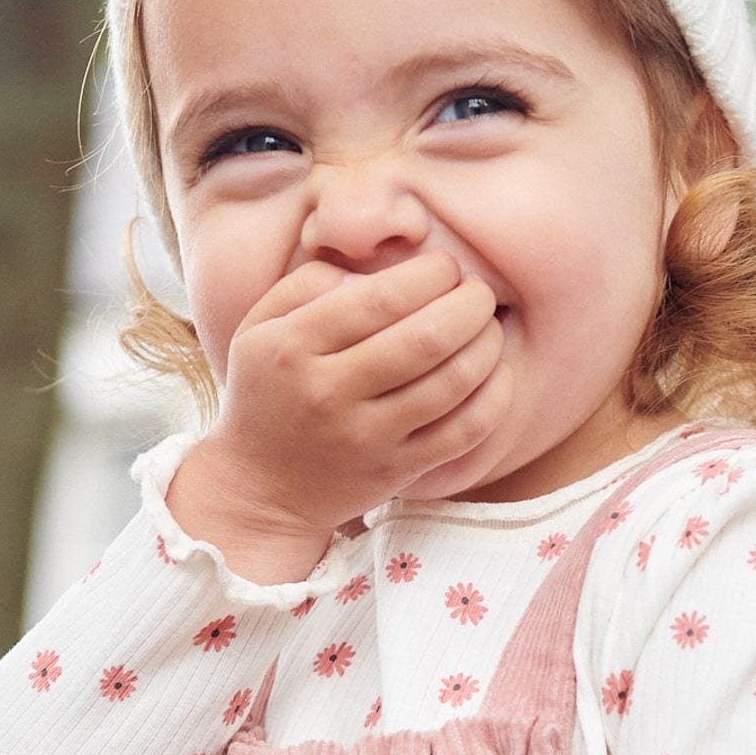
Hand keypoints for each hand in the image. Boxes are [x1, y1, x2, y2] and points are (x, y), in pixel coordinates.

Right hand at [176, 249, 512, 552]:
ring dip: (487, 344)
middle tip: (479, 291)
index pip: (381, 298)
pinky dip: (494, 396)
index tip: (445, 265)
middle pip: (426, 338)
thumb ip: (305, 283)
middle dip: (469, 303)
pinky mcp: (396, 471)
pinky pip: (464, 431)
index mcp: (293, 347)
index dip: (429, 274)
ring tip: (489, 326)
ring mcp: (365, 437)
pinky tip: (496, 372)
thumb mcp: (258, 328)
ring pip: (452, 382)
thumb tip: (368, 272)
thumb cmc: (268, 393)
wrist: (261, 489)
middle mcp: (328, 393)